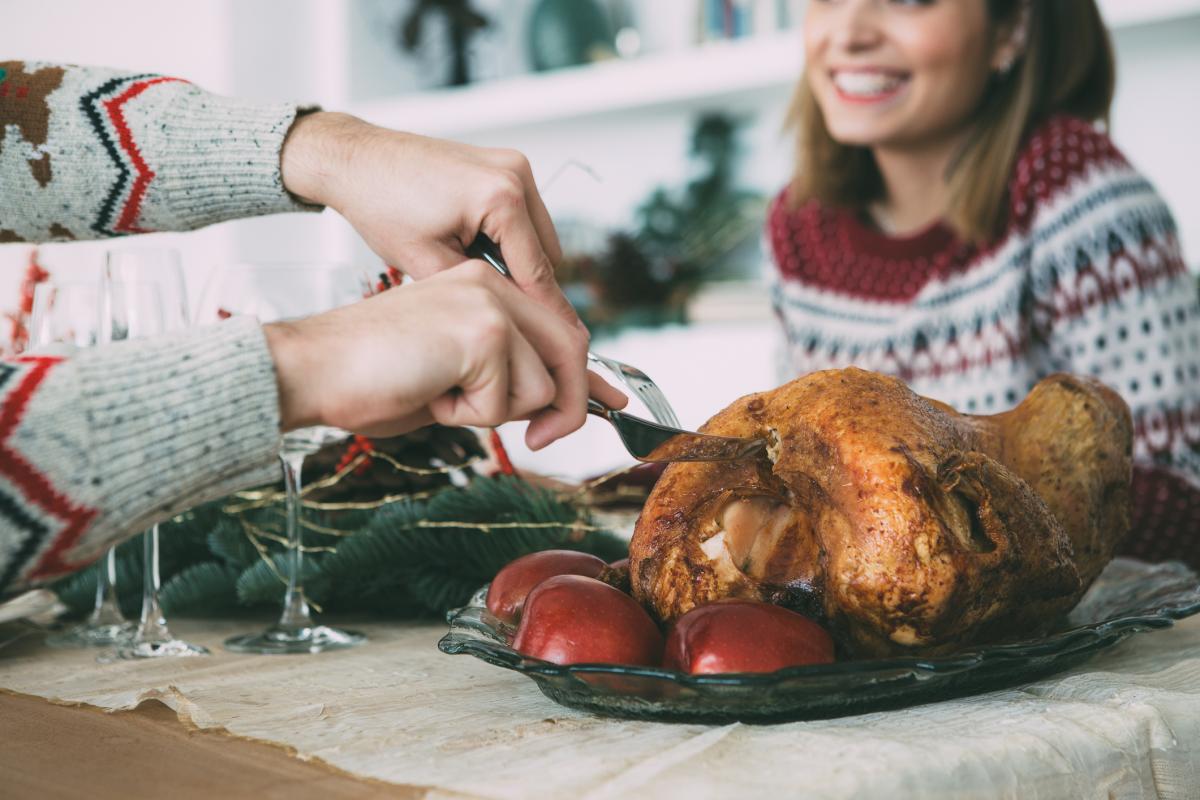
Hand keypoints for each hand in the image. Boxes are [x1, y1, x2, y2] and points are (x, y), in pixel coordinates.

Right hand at [263, 261, 626, 448]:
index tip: (613, 402)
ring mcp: (489, 302)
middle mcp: (492, 283)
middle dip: (563, 407)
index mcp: (484, 285)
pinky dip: (470, 416)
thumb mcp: (454, 378)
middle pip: (570, 351)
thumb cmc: (370, 377)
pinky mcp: (482, 331)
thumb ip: (504, 379)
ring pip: (540, 385)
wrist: (312, 369)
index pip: (557, 327)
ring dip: (493, 412)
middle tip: (539, 439)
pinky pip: (508, 401)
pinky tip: (429, 392)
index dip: (587, 373)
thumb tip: (557, 406)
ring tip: (438, 392)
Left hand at [280, 112, 582, 331]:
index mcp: (501, 197)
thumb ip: (482, 292)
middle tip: (500, 316)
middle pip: (547, 254)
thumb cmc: (380, 204)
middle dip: (528, 286)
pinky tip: (474, 251)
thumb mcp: (430, 264)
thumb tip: (518, 319)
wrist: (357, 161)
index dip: (547, 314)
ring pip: (538, 236)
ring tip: (477, 279)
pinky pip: (523, 216)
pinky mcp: (504, 165)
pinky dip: (508, 239)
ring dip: (519, 262)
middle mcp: (515, 174)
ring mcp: (512, 165)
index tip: (564, 344)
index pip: (537, 272)